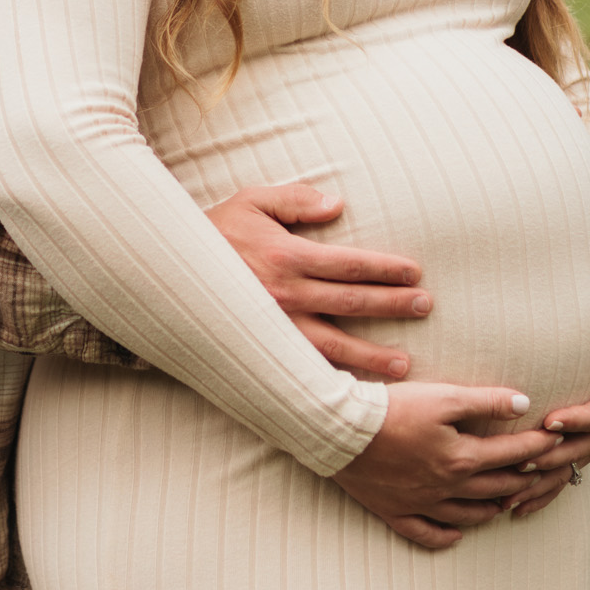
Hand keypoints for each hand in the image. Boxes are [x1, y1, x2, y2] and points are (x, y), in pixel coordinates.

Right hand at [204, 184, 430, 380]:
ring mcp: (275, 328)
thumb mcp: (250, 201)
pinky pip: (305, 368)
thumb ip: (295, 200)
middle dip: (392, 305)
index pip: (351, 264)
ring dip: (372, 357)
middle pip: (352, 303)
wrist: (165, 271)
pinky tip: (356, 389)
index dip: (386, 269)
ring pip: (334, 347)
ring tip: (405, 365)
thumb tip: (337, 204)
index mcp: (288, 256)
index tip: (414, 273)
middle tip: (424, 306)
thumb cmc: (212, 230)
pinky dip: (333, 380)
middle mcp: (286, 295)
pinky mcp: (263, 349)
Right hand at [330, 383, 563, 549]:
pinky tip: (457, 534)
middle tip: (540, 473)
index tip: (556, 439)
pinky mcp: (395, 512)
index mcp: (462, 458)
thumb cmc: (392, 408)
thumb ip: (485, 401)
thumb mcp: (443, 396)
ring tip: (505, 501)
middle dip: (525, 479)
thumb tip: (525, 402)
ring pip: (469, 516)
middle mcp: (447, 487)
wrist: (340, 432)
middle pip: (497, 488)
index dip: (538, 446)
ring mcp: (422, 504)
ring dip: (492, 508)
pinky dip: (446, 536)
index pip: (513, 454)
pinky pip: (427, 534)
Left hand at [506, 332, 589, 518]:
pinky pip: (558, 481)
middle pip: (579, 449)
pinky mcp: (574, 455)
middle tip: (522, 460)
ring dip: (539, 484)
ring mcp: (588, 447)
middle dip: (550, 457)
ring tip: (511, 493)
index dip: (578, 420)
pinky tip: (515, 510)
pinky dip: (539, 497)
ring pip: (565, 471)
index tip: (550, 420)